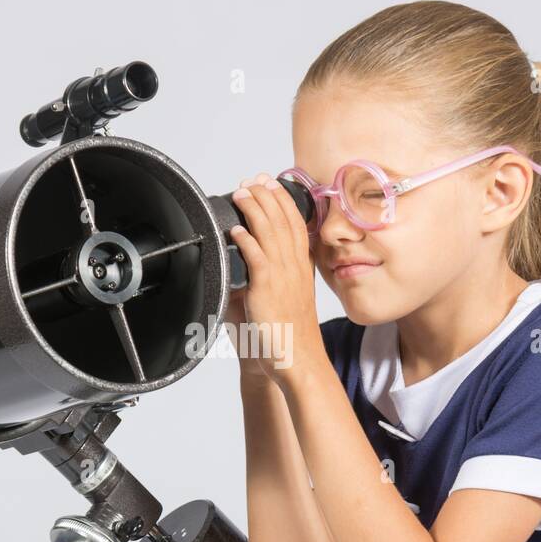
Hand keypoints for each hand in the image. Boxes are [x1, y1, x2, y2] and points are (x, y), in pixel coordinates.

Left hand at [227, 172, 324, 389]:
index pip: (296, 225)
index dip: (284, 202)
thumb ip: (273, 280)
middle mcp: (295, 268)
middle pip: (283, 221)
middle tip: (253, 180)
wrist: (297, 361)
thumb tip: (253, 266)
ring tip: (241, 193)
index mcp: (302, 268)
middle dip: (267, 197)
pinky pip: (257, 258)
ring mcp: (283, 277)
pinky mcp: (268, 289)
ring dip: (254, 210)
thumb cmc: (289, 336)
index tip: (272, 184)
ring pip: (270, 233)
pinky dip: (247, 240)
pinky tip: (237, 229)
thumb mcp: (287, 299)